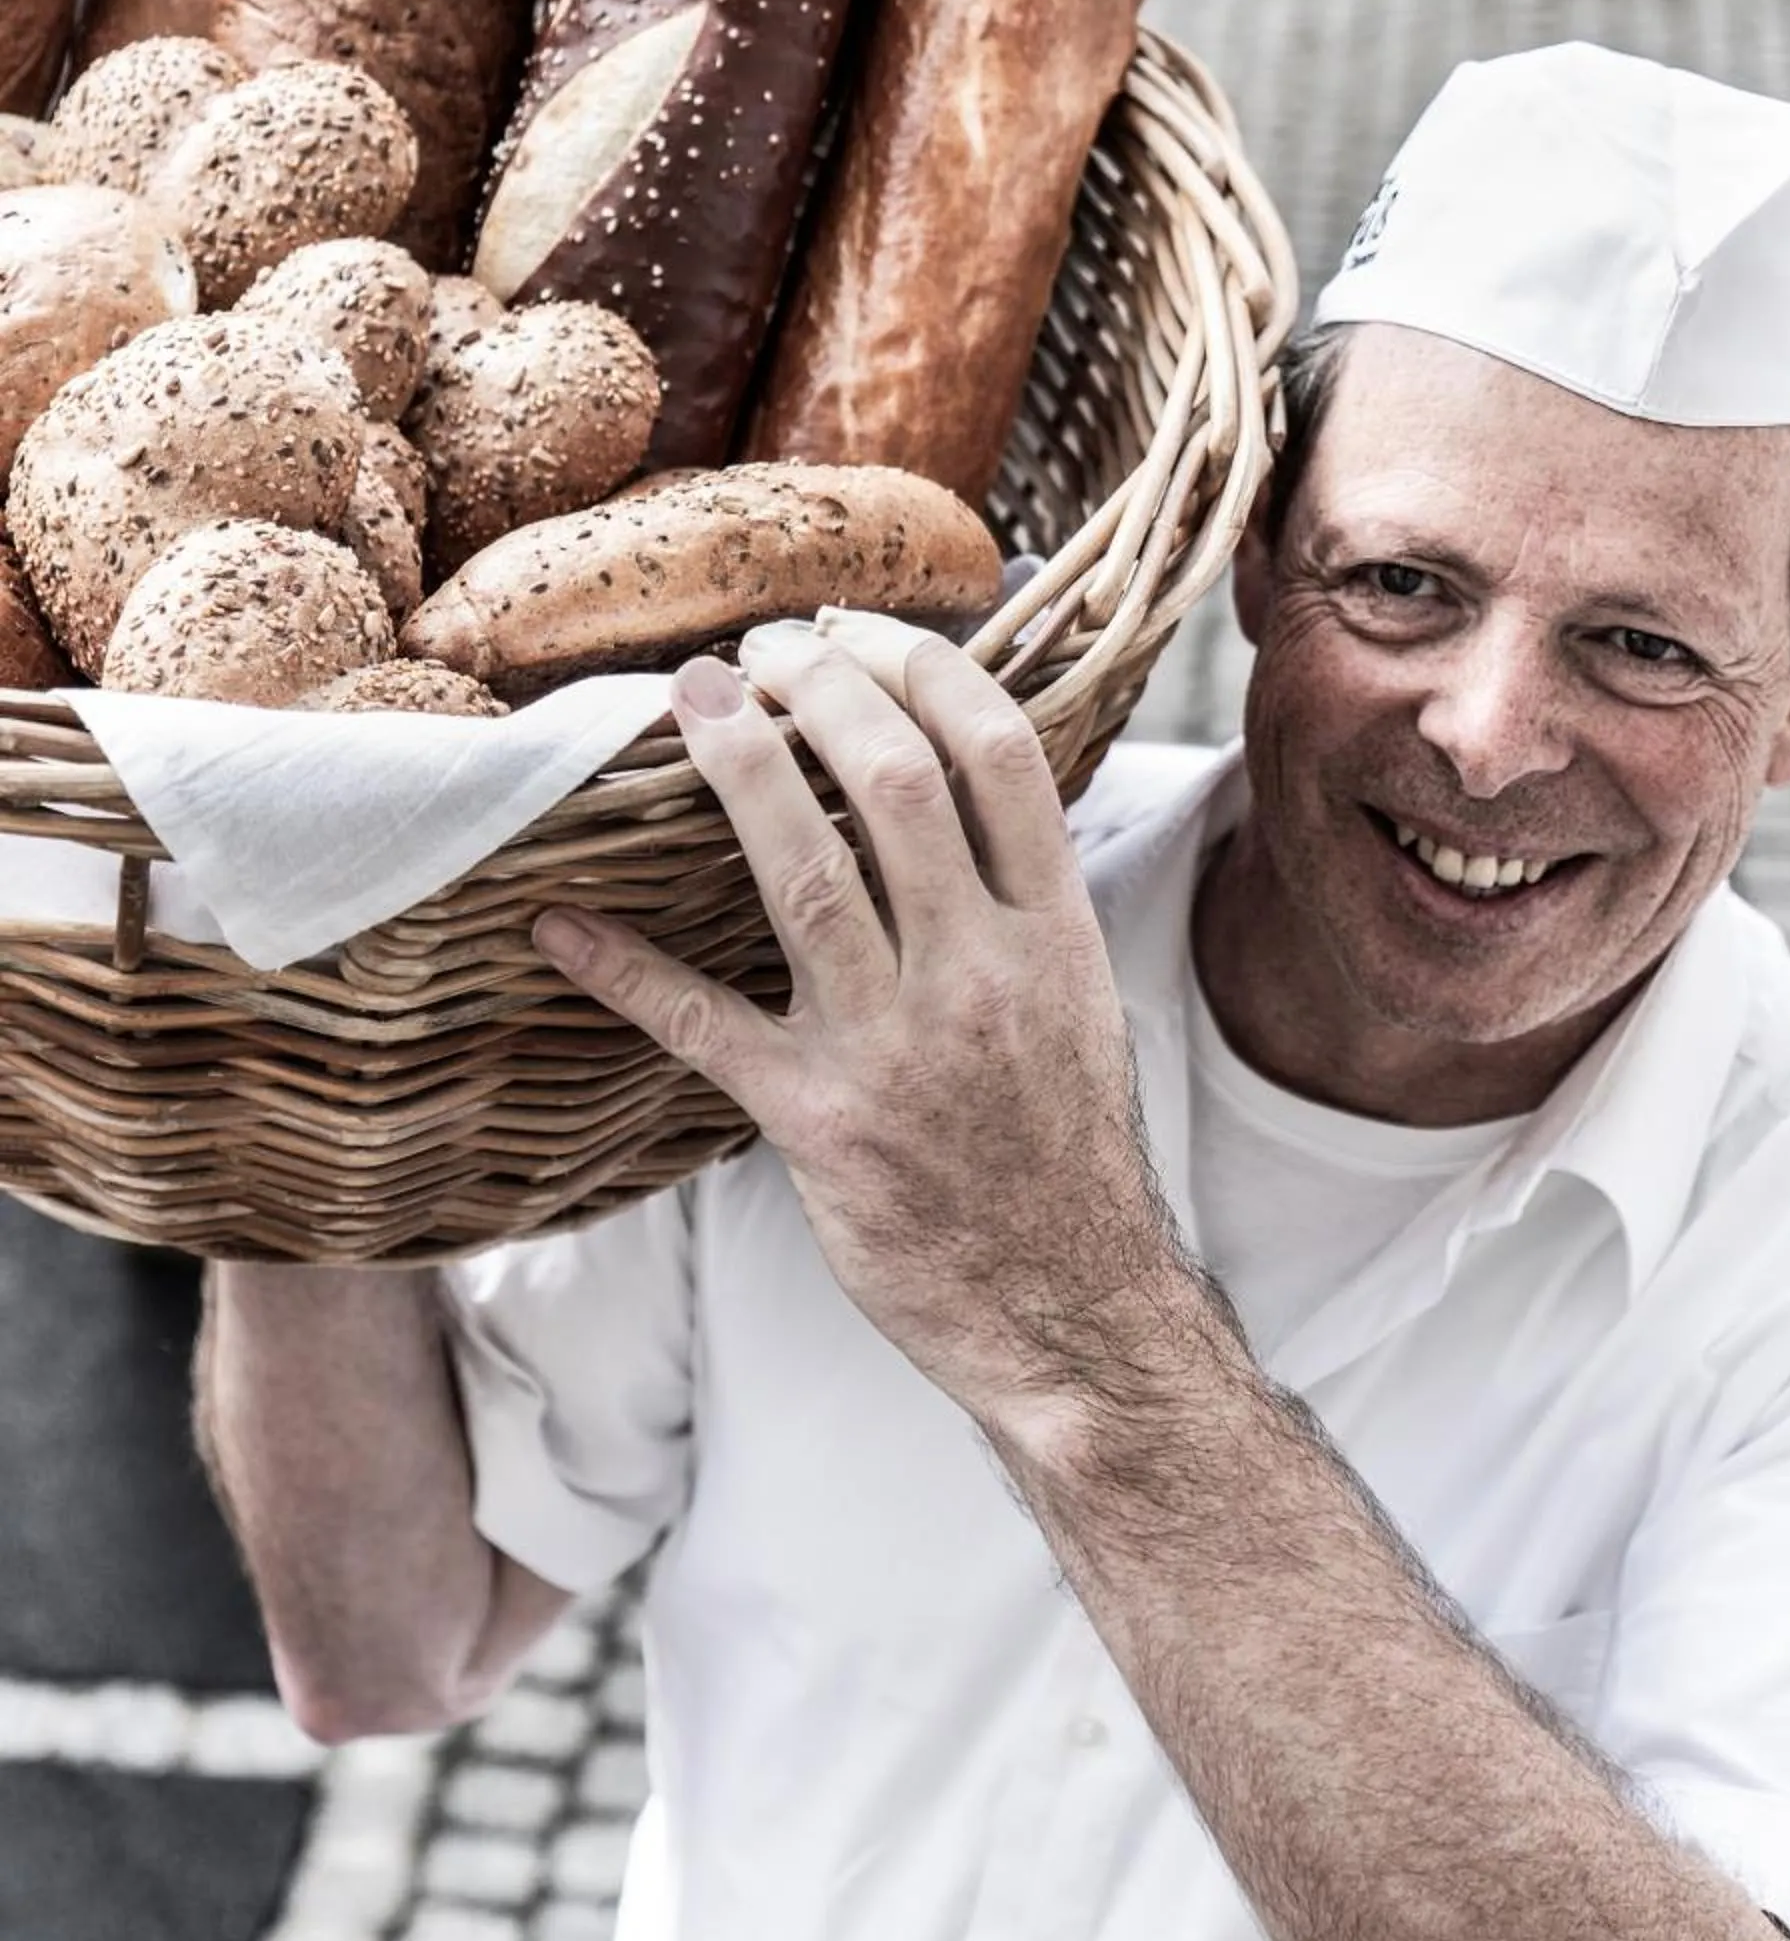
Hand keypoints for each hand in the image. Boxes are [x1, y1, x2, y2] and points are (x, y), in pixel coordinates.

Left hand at [531, 616, 1184, 1428]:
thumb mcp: (1080, 1006)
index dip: (922, 668)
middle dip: (817, 688)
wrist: (1073, 1310)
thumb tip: (960, 786)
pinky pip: (703, 1027)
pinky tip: (559, 923)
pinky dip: (624, 969)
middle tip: (757, 648)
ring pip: (806, 871)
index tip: (859, 630)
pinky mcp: (819, 1123)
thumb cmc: (1065, 1154)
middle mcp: (982, 972)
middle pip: (895, 780)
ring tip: (689, 700)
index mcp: (1054, 934)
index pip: (998, 754)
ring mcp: (898, 1047)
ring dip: (736, 769)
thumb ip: (1020, 900)